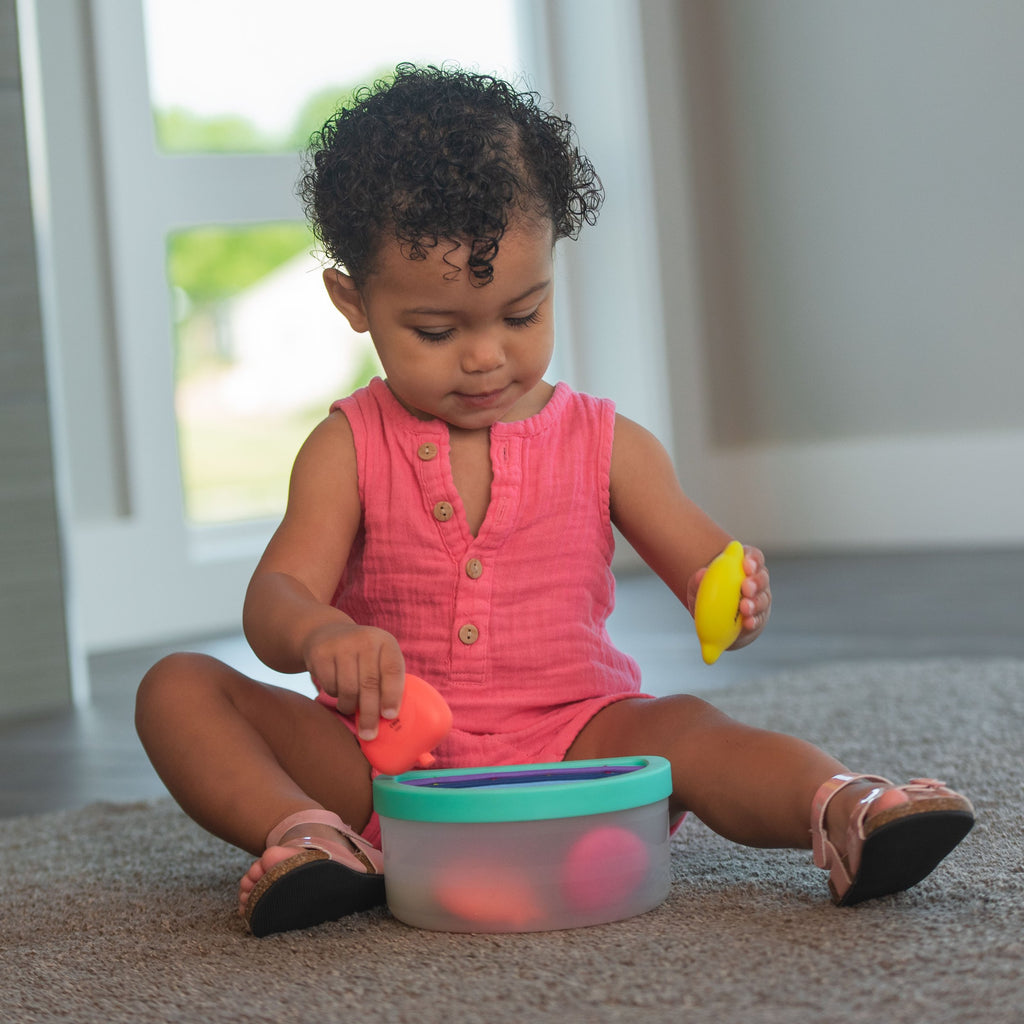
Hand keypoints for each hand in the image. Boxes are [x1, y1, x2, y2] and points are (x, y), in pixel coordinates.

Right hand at [301, 621, 405, 739]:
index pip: (393, 671)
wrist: (327, 633)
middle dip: (369, 714)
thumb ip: (387, 681)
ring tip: (350, 709)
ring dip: (349, 706)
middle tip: (369, 735)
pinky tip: (337, 690)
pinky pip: (330, 686)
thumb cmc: (362, 656)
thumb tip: (391, 719)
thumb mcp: (379, 659)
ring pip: (348, 688)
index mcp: (386, 642)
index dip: (392, 695)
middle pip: (369, 684)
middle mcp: (365, 639)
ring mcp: (342, 645)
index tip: (390, 716)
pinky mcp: (321, 653)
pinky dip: (334, 695)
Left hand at [686, 544, 770, 650]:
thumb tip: (701, 574)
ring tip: (745, 607)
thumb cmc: (708, 594)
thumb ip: (698, 580)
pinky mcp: (758, 619)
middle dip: (756, 582)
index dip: (753, 559)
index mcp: (743, 566)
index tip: (746, 565)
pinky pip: (758, 619)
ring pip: (762, 600)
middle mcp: (755, 581)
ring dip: (755, 603)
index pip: (754, 557)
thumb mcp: (698, 586)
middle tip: (746, 587)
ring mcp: (759, 600)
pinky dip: (754, 621)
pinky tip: (748, 622)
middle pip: (762, 578)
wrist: (713, 619)